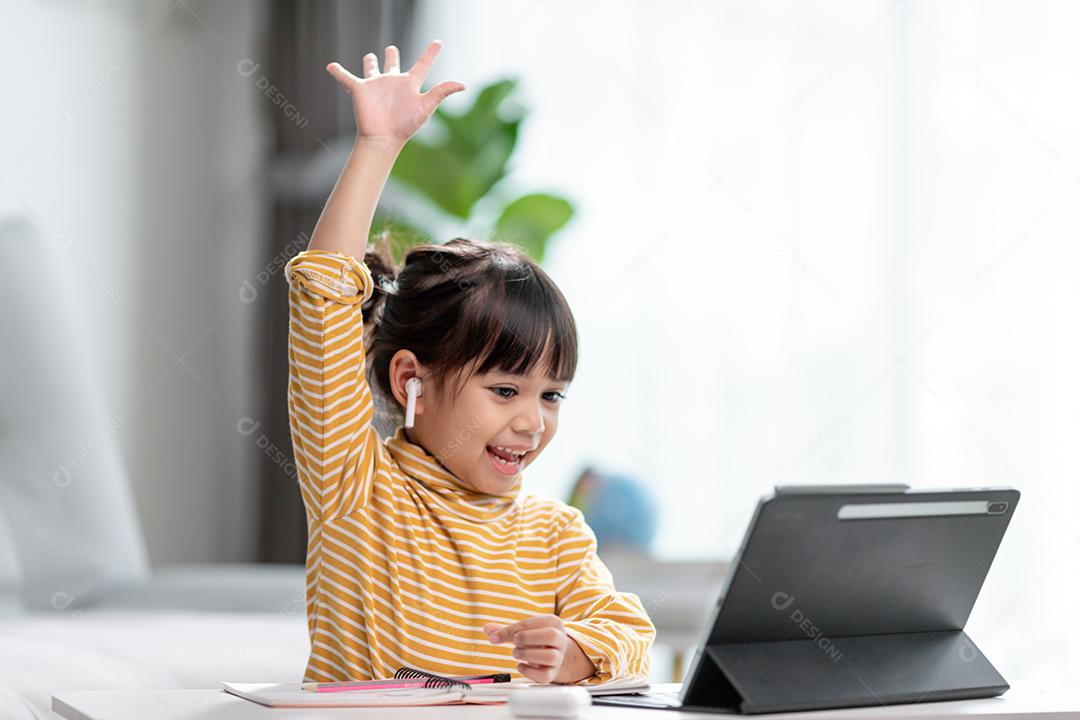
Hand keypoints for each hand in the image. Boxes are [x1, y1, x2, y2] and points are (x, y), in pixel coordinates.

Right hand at [326, 39, 464, 145]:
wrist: (383, 138)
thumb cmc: (405, 125)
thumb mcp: (426, 106)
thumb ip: (442, 92)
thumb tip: (463, 84)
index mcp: (409, 84)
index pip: (422, 65)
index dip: (430, 53)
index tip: (438, 42)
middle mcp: (392, 83)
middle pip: (392, 64)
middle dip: (391, 56)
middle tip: (392, 49)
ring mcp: (375, 86)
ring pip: (371, 69)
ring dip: (370, 63)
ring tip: (369, 57)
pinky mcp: (359, 90)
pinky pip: (346, 78)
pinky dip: (338, 72)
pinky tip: (330, 66)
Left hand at [484, 615, 595, 683]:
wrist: (555, 653)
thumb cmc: (536, 639)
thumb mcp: (523, 630)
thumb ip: (505, 630)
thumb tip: (488, 629)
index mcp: (552, 622)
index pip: (533, 622)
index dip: (513, 629)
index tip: (498, 636)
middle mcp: (559, 639)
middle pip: (550, 636)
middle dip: (527, 639)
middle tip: (515, 643)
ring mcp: (558, 657)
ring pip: (550, 656)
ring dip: (527, 655)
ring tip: (517, 653)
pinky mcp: (553, 673)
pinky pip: (544, 675)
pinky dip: (528, 672)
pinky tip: (521, 666)